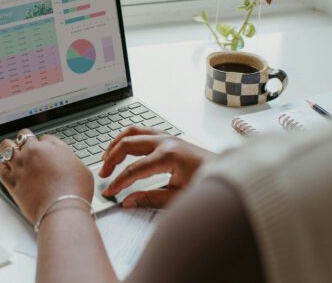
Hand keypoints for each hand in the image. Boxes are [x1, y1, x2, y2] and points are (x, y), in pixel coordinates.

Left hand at [0, 129, 94, 223]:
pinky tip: (6, 170)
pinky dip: (2, 167)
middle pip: (23, 135)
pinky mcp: (11, 181)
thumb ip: (69, 160)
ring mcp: (20, 165)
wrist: (62, 209)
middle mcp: (33, 152)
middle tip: (27, 148)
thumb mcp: (80, 168)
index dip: (44, 145)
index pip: (44, 137)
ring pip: (6, 147)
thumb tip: (65, 161)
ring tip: (12, 153)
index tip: (45, 151)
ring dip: (9, 149)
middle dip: (25, 141)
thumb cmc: (75, 191)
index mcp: (51, 146)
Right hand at [99, 126, 213, 208]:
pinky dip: (128, 138)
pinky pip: (143, 131)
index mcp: (169, 156)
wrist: (228, 175)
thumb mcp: (178, 198)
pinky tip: (122, 148)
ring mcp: (168, 137)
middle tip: (103, 174)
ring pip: (133, 132)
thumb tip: (128, 201)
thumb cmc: (207, 184)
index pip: (134, 169)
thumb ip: (150, 199)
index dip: (119, 182)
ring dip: (117, 143)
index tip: (109, 191)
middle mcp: (166, 142)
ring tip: (106, 158)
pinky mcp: (169, 138)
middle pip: (128, 144)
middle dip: (112, 159)